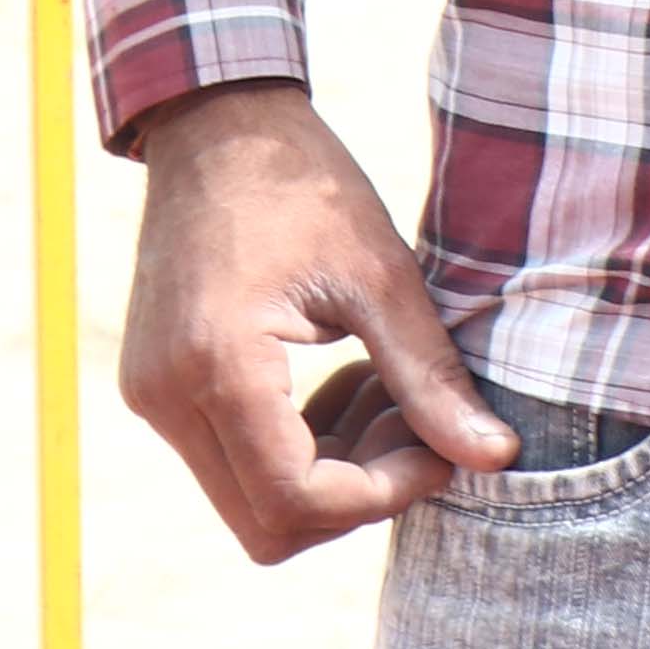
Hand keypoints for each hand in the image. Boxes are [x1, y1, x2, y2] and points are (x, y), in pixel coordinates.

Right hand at [115, 81, 515, 561]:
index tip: (438, 449)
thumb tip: (495, 457)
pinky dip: (295, 446)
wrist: (216, 124)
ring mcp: (153, 396)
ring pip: (250, 500)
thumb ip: (431, 378)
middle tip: (416, 427)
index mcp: (220, 366)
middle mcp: (169, 397)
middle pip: (267, 524)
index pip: (296, 502)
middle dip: (356, 495)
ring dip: (330, 471)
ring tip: (387, 390)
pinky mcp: (158, 387)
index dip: (380, 495)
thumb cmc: (304, 183)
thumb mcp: (383, 277)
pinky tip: (346, 379)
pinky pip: (231, 459)